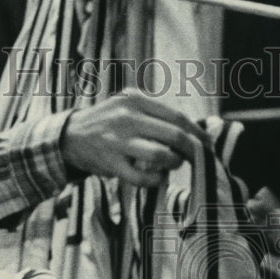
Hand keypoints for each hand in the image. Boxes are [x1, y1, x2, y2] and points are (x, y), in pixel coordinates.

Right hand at [60, 88, 212, 186]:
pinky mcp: (111, 163)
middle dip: (192, 150)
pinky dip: (155, 179)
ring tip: (172, 164)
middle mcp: (126, 117)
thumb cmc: (110, 122)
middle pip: (174, 135)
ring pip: (161, 156)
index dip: (197, 132)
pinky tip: (156, 176)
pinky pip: (142, 177)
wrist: (71, 136)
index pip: (177, 116)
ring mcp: (117, 140)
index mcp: (135, 99)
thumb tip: (197, 130)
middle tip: (198, 158)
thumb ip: (158, 114)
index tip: (208, 143)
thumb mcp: (129, 106)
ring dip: (173, 163)